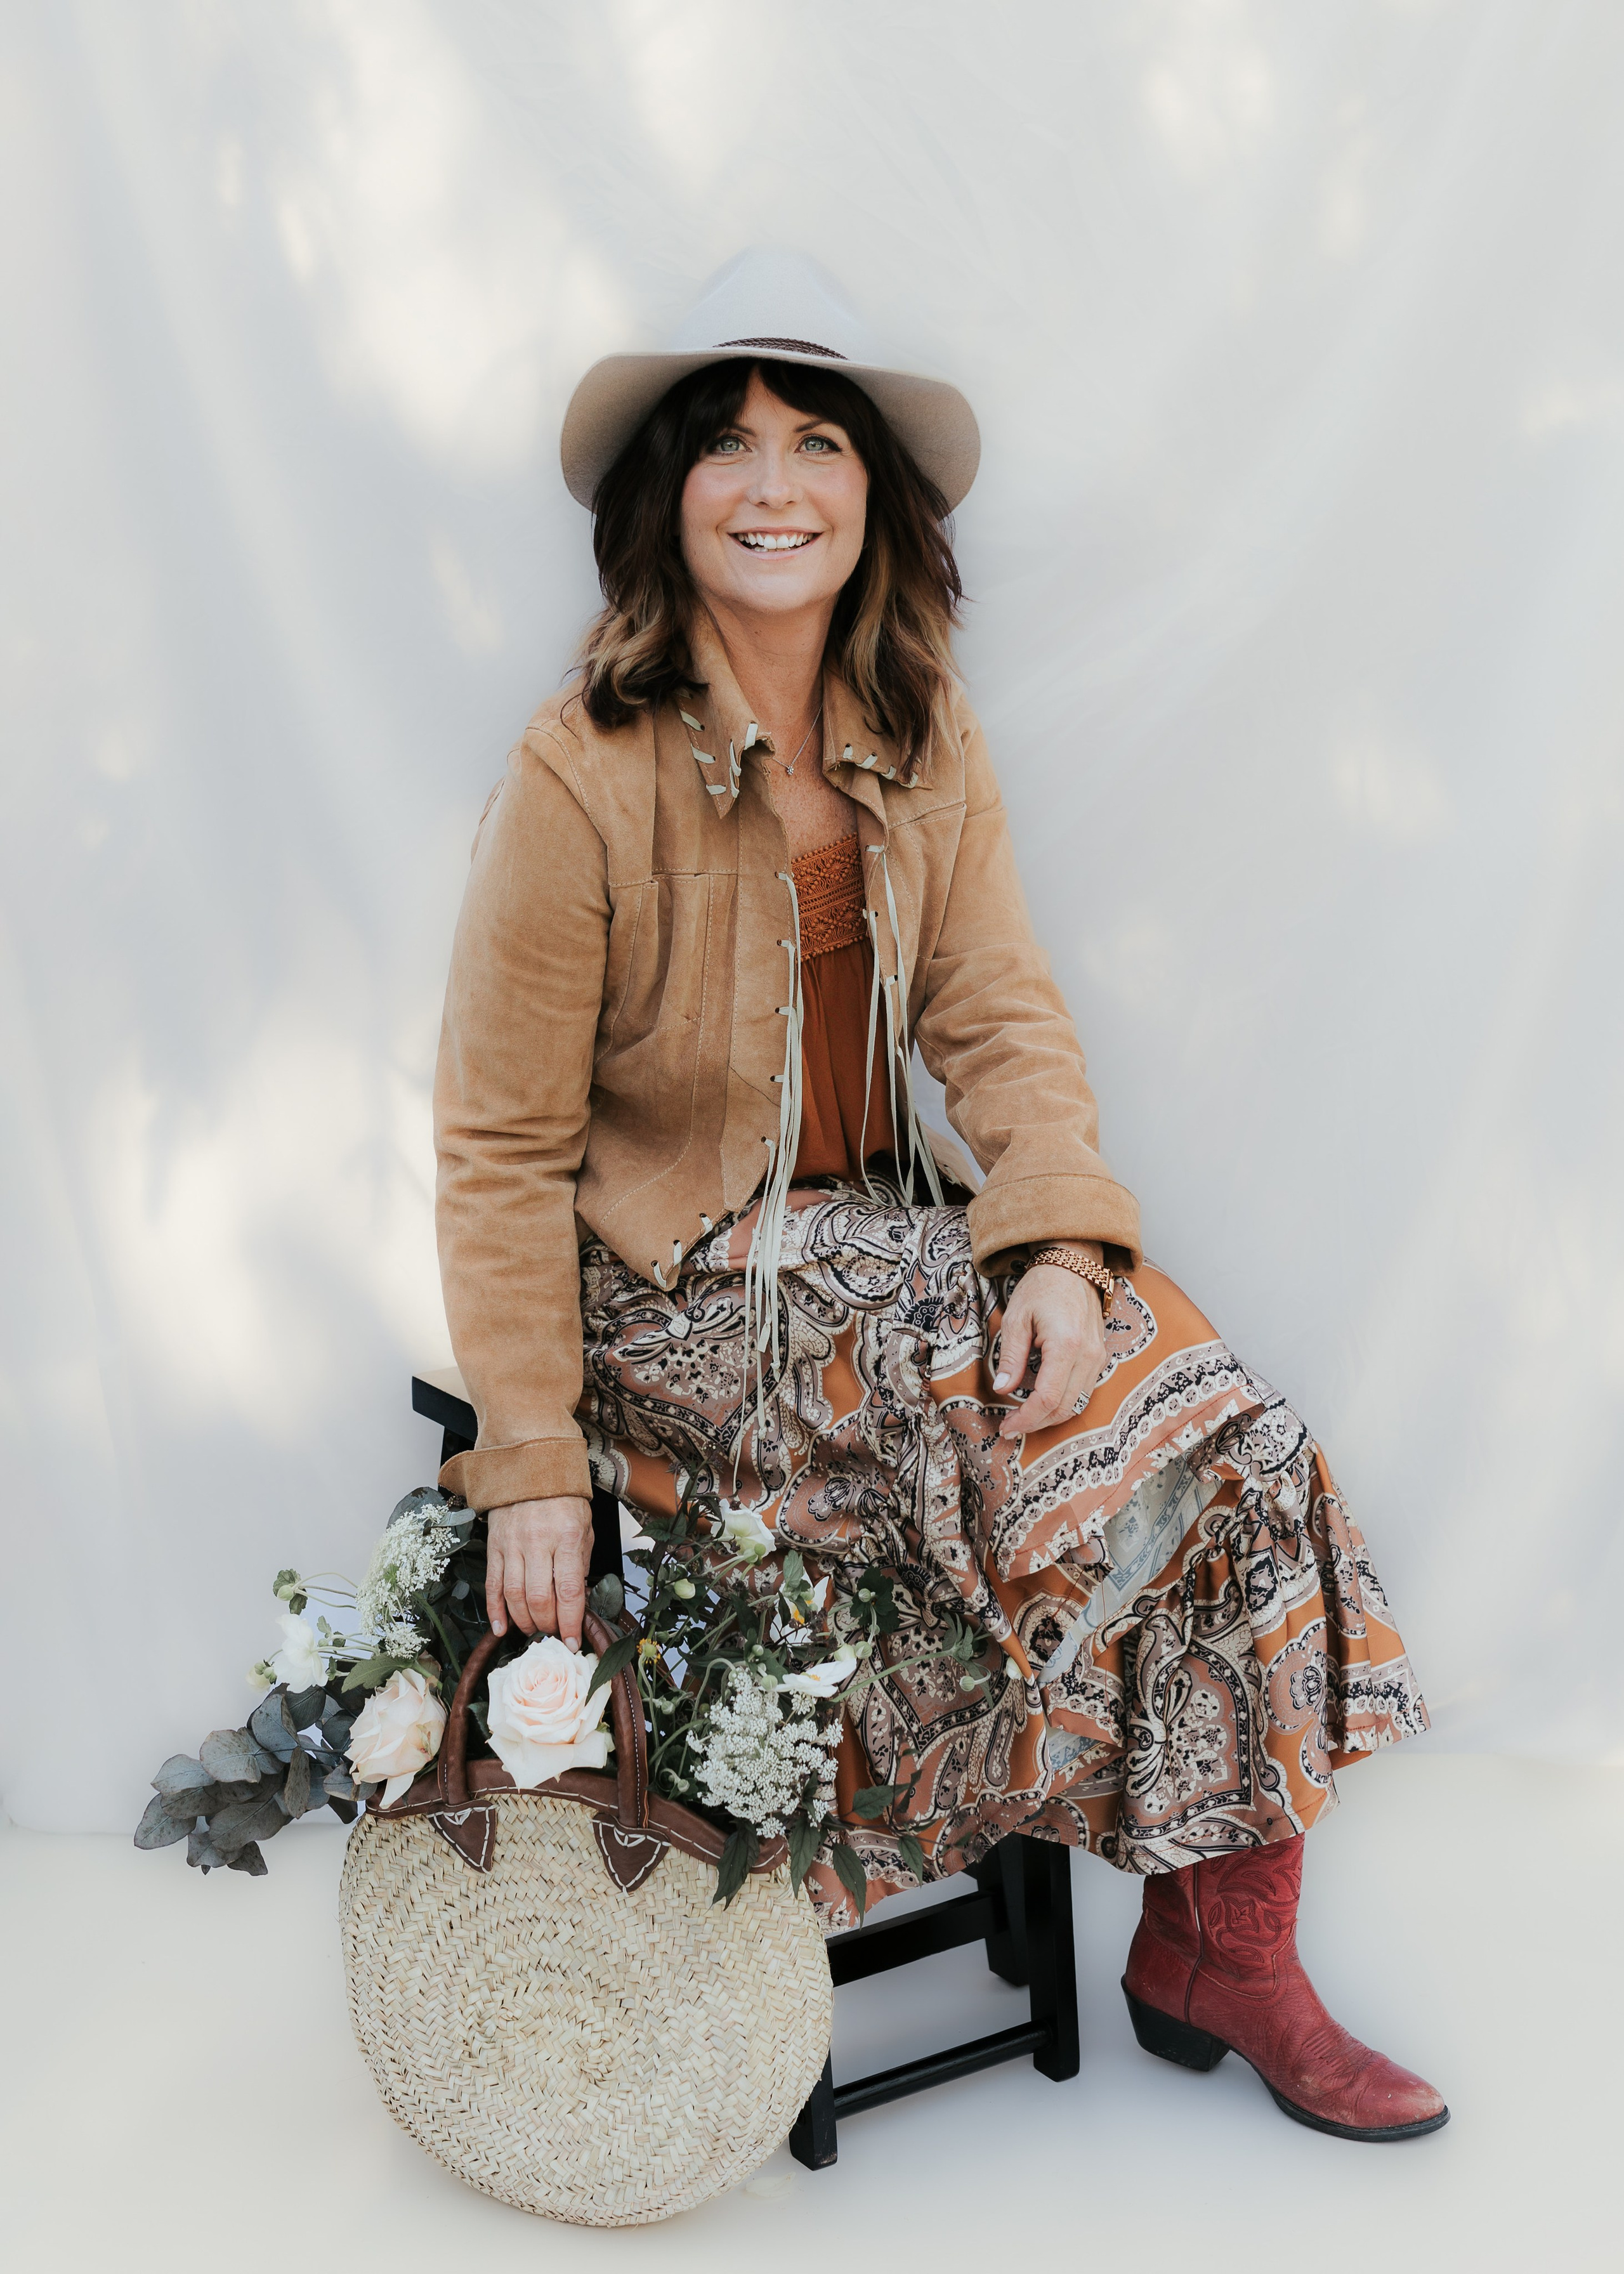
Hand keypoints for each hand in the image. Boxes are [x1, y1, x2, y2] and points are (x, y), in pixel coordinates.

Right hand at [485, 1497, 593, 1646]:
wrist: (530, 1467)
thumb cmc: (563, 1499)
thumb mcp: (584, 1527)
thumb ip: (580, 1563)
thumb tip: (576, 1601)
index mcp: (567, 1537)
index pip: (569, 1590)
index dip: (571, 1621)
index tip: (573, 1642)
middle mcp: (538, 1542)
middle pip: (540, 1598)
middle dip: (548, 1625)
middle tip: (554, 1635)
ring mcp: (512, 1545)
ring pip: (514, 1596)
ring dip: (524, 1621)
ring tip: (534, 1631)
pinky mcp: (494, 1547)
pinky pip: (493, 1585)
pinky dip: (495, 1611)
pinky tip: (501, 1628)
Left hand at [993, 1252, 1107, 1437]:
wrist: (1073, 1266)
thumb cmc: (1042, 1287)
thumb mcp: (1017, 1317)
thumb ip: (1011, 1356)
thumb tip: (1002, 1389)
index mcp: (1066, 1345)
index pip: (1047, 1398)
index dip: (1026, 1419)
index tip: (1006, 1427)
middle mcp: (1088, 1355)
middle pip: (1065, 1408)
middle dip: (1036, 1423)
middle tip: (1011, 1427)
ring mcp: (1097, 1357)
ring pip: (1077, 1404)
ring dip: (1050, 1417)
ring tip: (1023, 1417)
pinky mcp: (1099, 1357)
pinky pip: (1083, 1391)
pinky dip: (1063, 1403)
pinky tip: (1041, 1402)